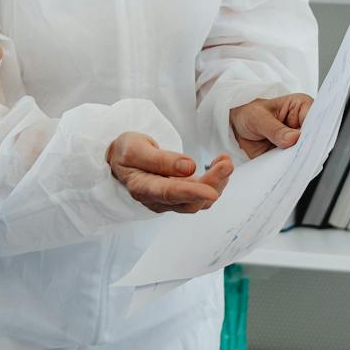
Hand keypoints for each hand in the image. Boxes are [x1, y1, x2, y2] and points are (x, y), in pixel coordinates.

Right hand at [106, 133, 232, 213]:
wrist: (122, 158)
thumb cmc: (126, 151)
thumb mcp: (136, 147)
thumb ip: (161, 159)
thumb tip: (189, 167)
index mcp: (142, 188)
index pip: (169, 193)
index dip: (192, 193)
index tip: (211, 191)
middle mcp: (157, 200)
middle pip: (190, 202)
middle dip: (212, 184)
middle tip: (226, 163)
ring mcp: (170, 201)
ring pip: (199, 201)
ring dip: (217, 183)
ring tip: (225, 161)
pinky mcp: (181, 196)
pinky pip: (201, 195)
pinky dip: (214, 182)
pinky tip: (221, 166)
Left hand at [229, 93, 312, 161]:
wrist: (236, 126)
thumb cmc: (249, 113)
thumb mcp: (258, 117)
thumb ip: (274, 128)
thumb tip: (293, 138)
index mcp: (301, 107)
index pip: (316, 119)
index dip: (314, 131)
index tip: (306, 141)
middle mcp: (303, 125)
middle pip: (314, 139)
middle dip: (307, 149)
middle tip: (298, 155)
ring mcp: (298, 141)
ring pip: (306, 154)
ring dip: (299, 161)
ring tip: (290, 164)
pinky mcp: (291, 154)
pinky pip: (294, 164)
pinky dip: (290, 168)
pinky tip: (285, 170)